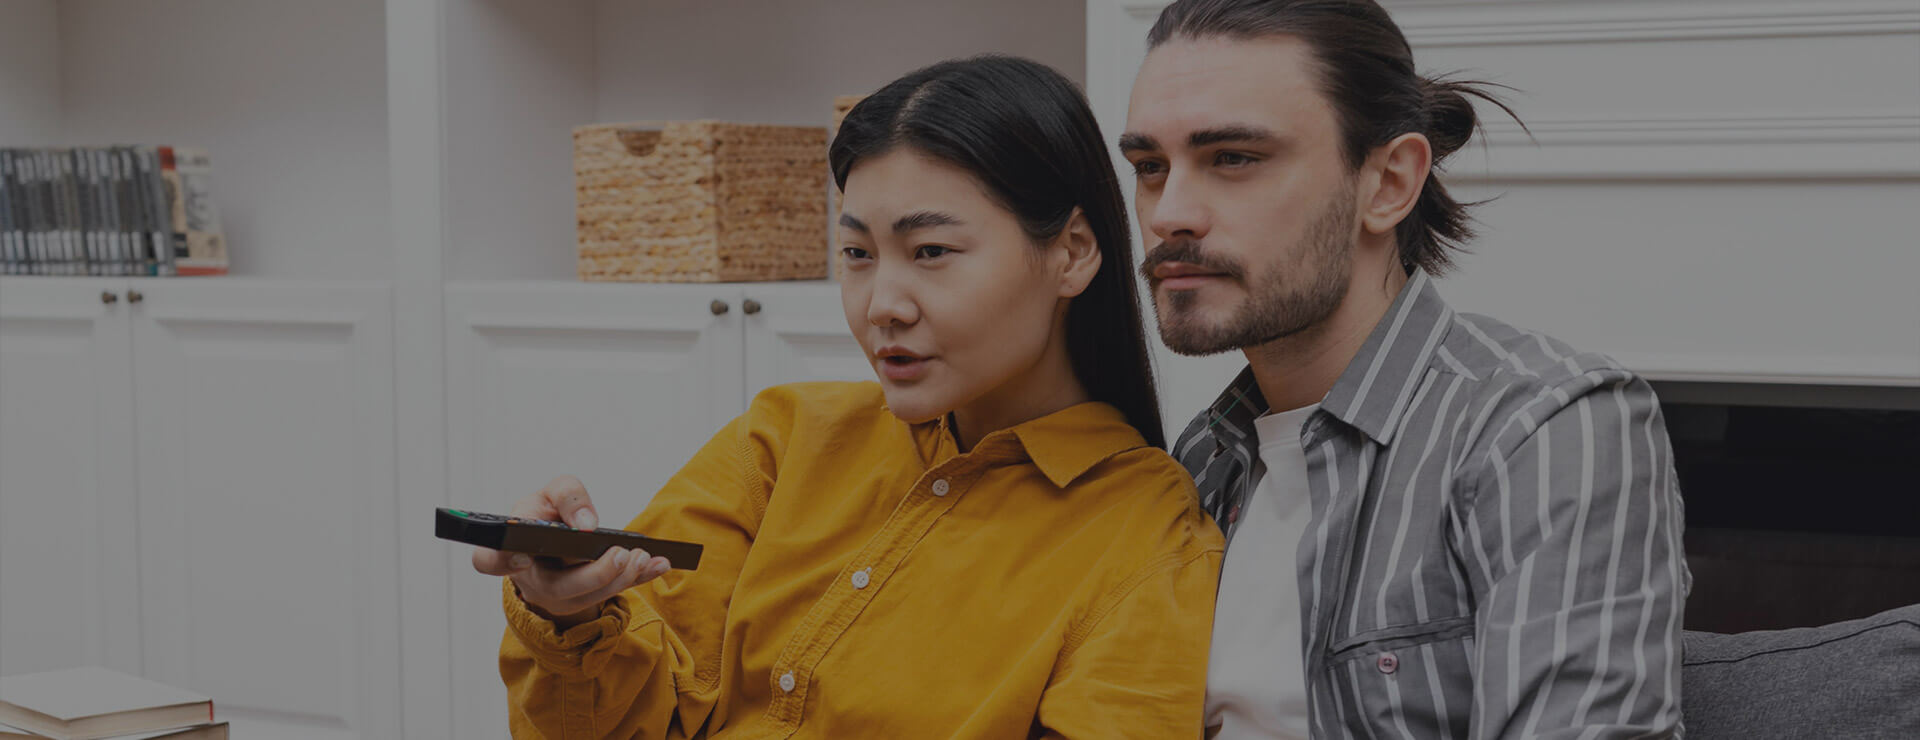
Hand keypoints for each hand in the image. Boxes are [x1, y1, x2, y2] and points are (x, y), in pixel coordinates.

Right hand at [470, 475, 672, 628]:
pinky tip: (661, 564)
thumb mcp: (552, 492)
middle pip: (557, 588)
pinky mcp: (584, 599)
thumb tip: (587, 523)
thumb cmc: (546, 513)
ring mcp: (557, 595)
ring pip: (587, 598)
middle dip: (594, 574)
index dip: (501, 561)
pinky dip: (639, 579)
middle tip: (620, 554)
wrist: (554, 537)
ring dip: (619, 578)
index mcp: (510, 550)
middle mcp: (530, 579)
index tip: (523, 556)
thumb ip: (567, 495)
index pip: (490, 560)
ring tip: (641, 556)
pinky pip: (613, 594)